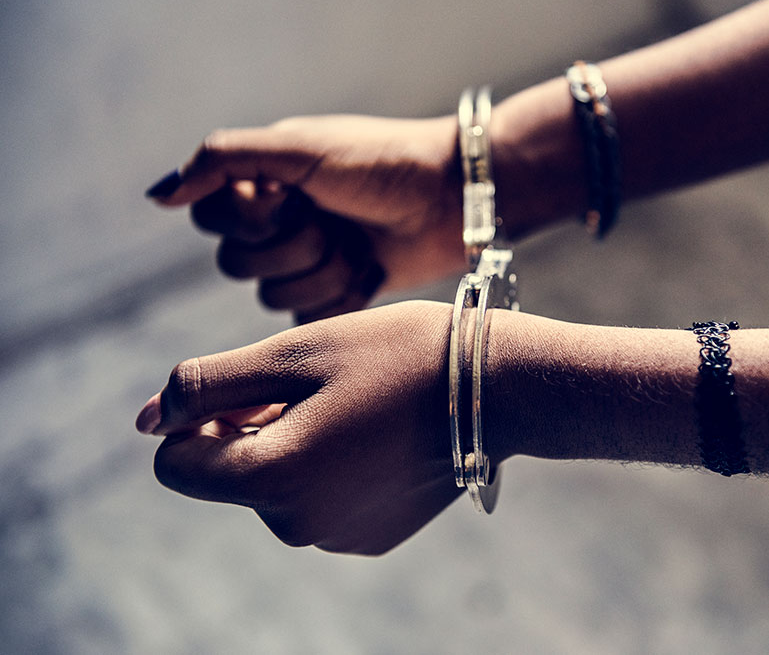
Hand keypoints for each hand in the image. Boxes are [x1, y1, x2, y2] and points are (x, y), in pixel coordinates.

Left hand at [135, 301, 462, 554]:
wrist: (495, 387)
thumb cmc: (393, 356)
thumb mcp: (292, 354)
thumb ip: (206, 386)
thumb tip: (147, 421)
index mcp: (272, 479)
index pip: (175, 464)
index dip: (199, 418)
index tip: (251, 385)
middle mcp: (298, 526)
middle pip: (231, 474)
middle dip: (252, 428)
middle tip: (318, 386)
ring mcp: (339, 539)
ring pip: (277, 487)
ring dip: (293, 445)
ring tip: (355, 406)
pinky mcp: (372, 538)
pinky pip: (320, 502)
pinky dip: (331, 468)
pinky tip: (377, 434)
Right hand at [148, 115, 466, 322]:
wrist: (454, 199)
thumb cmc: (381, 162)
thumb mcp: (298, 148)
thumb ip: (221, 160)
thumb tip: (156, 196)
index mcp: (262, 184)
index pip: (211, 220)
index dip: (249, 218)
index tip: (290, 198)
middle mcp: (277, 225)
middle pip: (238, 264)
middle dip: (295, 244)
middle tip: (336, 220)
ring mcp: (307, 263)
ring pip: (274, 296)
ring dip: (324, 269)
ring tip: (360, 244)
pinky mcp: (335, 298)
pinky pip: (308, 318)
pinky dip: (342, 296)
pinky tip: (370, 271)